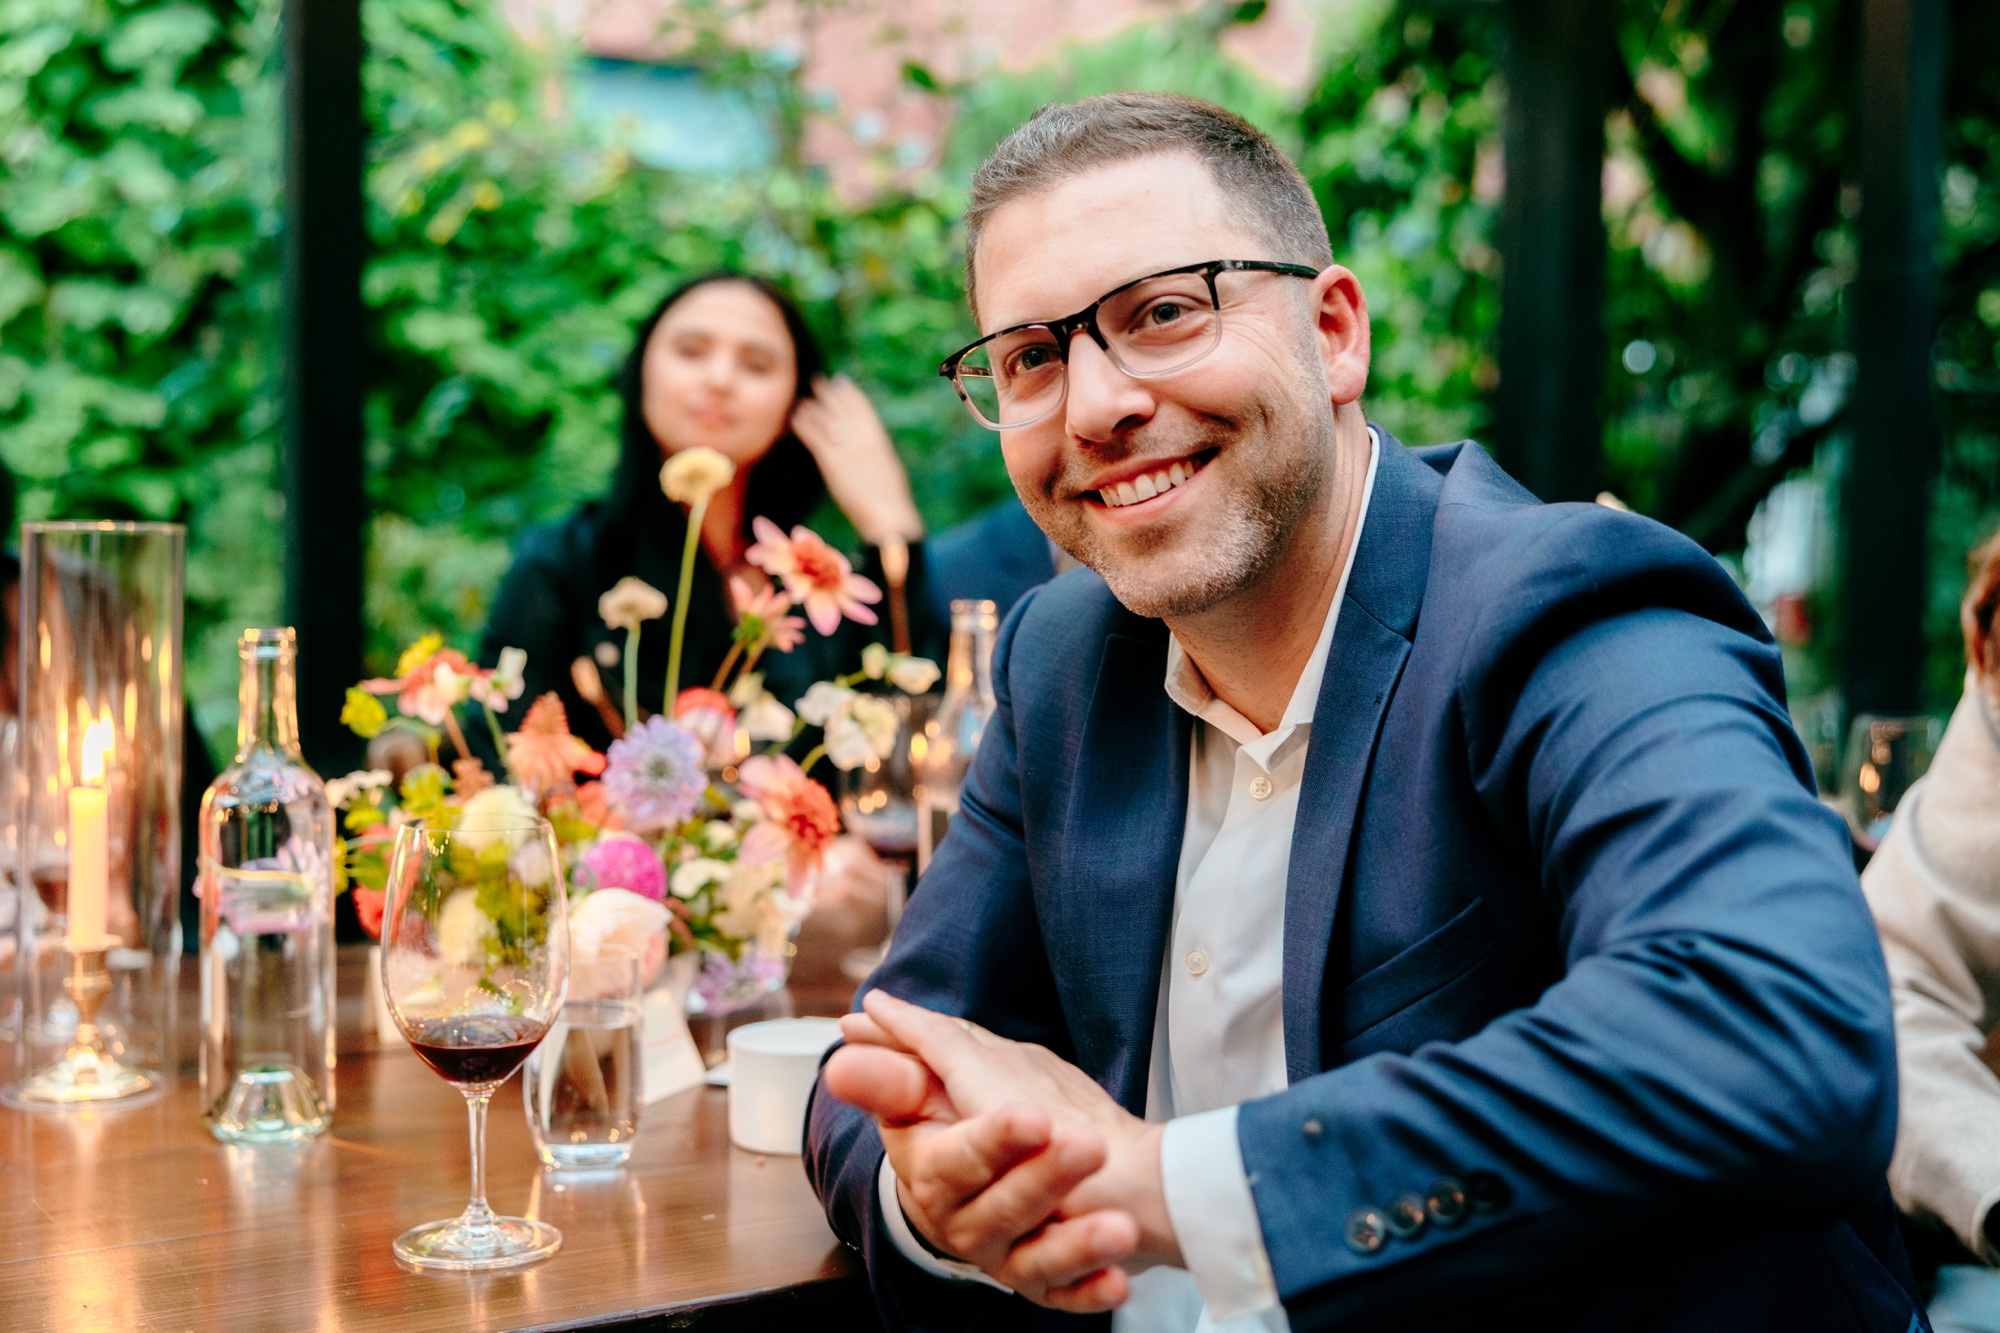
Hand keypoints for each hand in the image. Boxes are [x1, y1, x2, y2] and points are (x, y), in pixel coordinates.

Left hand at [790, 375, 923, 545]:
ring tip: (803, 401)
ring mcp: (845, 447)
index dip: (849, 392)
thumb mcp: (888, 462)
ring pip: (824, 417)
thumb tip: (869, 440)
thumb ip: (876, 447)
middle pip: (841, 406)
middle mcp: (861, 436)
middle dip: (828, 392)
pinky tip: (796, 418)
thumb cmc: (891, 494)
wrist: (887, 513)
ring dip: (812, 406)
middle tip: (818, 382)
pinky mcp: (831, 461)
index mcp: (877, 435)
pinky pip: (813, 435)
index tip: (840, 382)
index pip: (861, 405)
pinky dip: (803, 424)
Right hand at [827, 992, 1180, 1294]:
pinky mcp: (1047, 1283)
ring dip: (1077, 1244)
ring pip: (1039, 1258)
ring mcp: (1010, 1256)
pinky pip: (1068, 1295)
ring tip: (1117, 1228)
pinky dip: (1090, 1292)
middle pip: (1002, 1207)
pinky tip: (1118, 1283)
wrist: (1038, 1172)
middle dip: (1043, 1178)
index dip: (993, 1140)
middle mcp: (967, 1222)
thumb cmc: (971, 1128)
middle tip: (1088, 1149)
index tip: (1035, 1119)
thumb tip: (856, 1023)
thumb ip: (901, 1068)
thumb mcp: (934, 1097)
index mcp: (934, 1173)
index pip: (955, 1160)